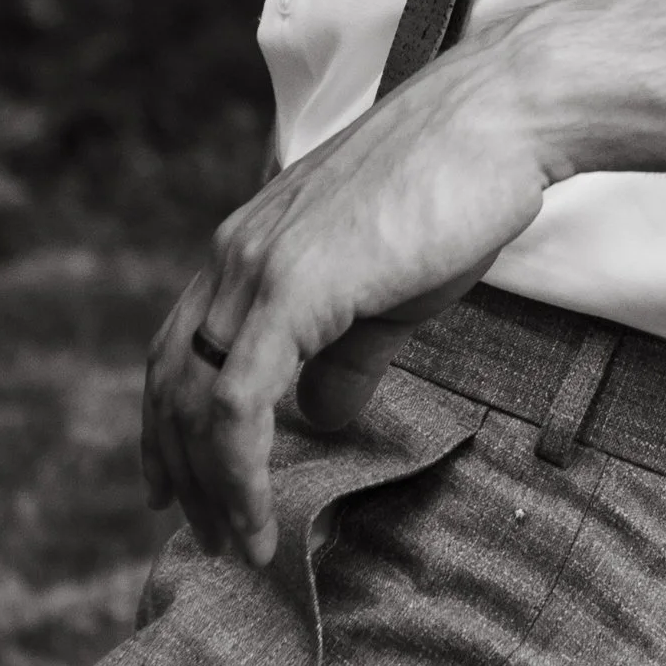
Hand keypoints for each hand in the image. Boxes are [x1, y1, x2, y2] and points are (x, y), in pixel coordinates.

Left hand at [140, 42, 554, 565]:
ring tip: (240, 544)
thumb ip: (346, 355)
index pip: (177, 346)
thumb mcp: (390, 291)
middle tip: (209, 539)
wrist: (498, 121)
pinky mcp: (294, 287)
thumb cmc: (458, 193)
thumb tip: (320, 415)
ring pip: (194, 400)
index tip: (176, 489)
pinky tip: (263, 515)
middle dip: (181, 471)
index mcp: (250, 246)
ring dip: (209, 485)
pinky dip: (239, 470)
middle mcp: (235, 254)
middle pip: (170, 381)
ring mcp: (258, 267)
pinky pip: (238, 402)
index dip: (167, 425)